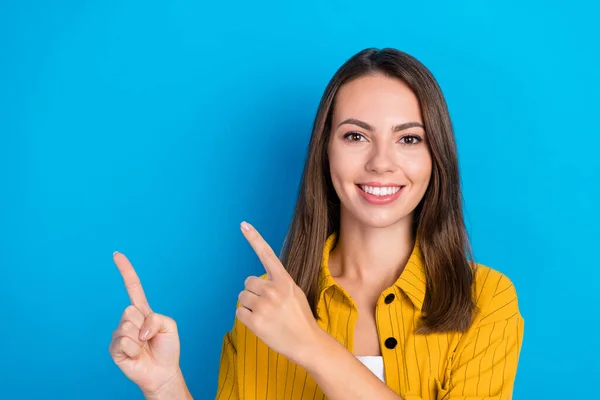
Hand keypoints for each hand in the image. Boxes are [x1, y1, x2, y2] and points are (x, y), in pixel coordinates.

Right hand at [109, 252, 181, 394]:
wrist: (162, 371)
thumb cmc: (167, 348)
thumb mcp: (170, 326)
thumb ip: (156, 319)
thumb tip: (137, 329)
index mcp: (143, 310)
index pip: (132, 287)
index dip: (126, 271)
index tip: (116, 254)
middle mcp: (129, 319)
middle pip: (129, 310)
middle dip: (143, 324)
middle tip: (149, 337)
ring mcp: (120, 333)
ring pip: (126, 326)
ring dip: (140, 339)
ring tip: (143, 347)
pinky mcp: (114, 348)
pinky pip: (123, 342)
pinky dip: (134, 350)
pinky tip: (136, 355)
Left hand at [237, 221, 321, 365]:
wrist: (307, 342)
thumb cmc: (300, 317)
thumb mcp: (295, 293)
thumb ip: (277, 283)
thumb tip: (255, 282)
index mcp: (284, 280)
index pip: (267, 254)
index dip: (254, 238)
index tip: (243, 224)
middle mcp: (273, 290)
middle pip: (247, 282)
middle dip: (253, 292)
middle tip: (268, 305)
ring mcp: (263, 306)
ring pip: (242, 297)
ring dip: (249, 305)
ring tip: (266, 315)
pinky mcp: (255, 321)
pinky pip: (239, 312)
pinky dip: (246, 317)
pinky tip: (260, 323)